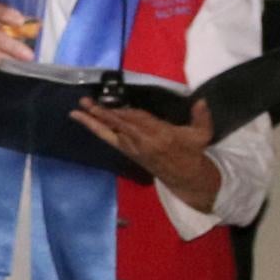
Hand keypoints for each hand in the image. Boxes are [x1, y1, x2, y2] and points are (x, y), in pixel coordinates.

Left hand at [75, 98, 220, 209]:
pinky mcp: (129, 153)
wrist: (186, 177)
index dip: (123, 113)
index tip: (109, 103)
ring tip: (77, 111)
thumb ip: (202, 117)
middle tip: (84, 102)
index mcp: (161, 136)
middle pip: (120, 126)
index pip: (138, 121)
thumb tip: (202, 101)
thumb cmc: (192, 152)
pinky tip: (86, 122)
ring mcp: (134, 149)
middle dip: (101, 114)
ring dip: (93, 122)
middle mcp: (144, 143)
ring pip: (110, 134)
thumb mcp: (201, 135)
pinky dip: (98, 131)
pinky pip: (110, 140)